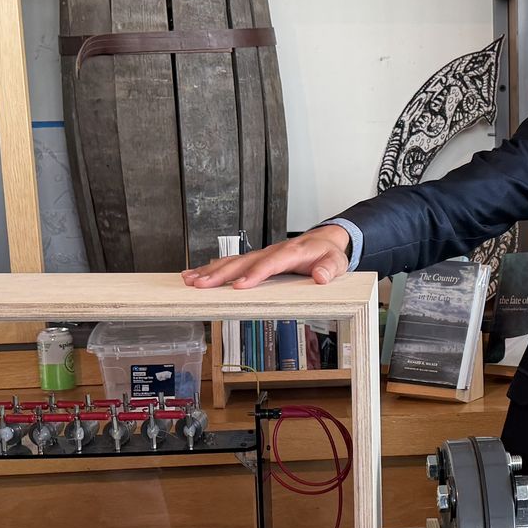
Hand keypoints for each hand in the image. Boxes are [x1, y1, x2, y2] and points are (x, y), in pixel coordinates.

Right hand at [181, 225, 351, 288]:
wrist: (323, 240)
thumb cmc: (327, 253)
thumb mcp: (337, 262)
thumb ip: (330, 269)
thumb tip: (321, 276)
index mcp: (291, 252)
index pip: (270, 264)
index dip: (254, 275)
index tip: (240, 286)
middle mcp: (272, 251)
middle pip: (243, 263)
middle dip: (220, 274)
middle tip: (200, 285)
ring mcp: (261, 254)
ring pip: (232, 262)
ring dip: (210, 271)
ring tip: (190, 280)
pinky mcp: (255, 259)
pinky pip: (232, 263)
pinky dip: (212, 268)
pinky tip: (196, 274)